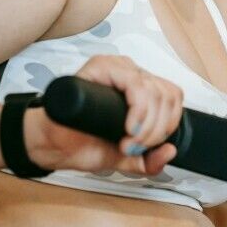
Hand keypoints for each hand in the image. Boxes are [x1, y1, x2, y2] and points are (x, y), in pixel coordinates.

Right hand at [26, 55, 182, 175]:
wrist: (53, 146)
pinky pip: (135, 83)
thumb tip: (170, 151)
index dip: (168, 124)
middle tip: (135, 146)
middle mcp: (132, 74)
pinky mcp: (101, 66)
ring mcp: (118, 68)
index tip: (148, 145)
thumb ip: (149, 160)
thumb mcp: (126, 159)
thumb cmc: (83, 143)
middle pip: (167, 95)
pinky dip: (138, 110)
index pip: (173, 96)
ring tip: (128, 140)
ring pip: (154, 90)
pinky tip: (127, 127)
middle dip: (156, 130)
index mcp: (141, 89)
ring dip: (147, 123)